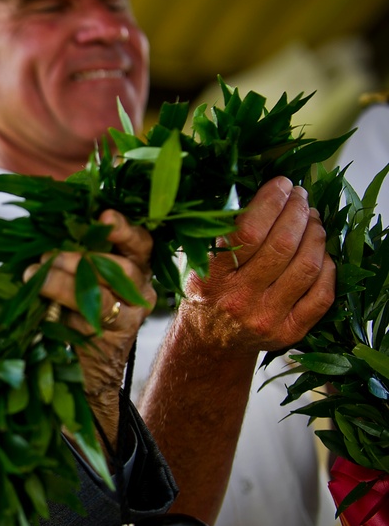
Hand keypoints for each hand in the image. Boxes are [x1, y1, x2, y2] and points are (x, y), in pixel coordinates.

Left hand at [25, 210, 156, 430]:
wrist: (87, 367)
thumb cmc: (79, 310)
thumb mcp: (80, 277)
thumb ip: (75, 255)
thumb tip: (46, 233)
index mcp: (134, 266)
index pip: (140, 243)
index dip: (124, 228)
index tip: (104, 215)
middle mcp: (139, 289)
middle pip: (124, 267)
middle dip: (84, 257)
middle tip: (52, 255)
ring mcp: (130, 316)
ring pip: (105, 292)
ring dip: (65, 280)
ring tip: (34, 274)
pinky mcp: (114, 338)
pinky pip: (90, 316)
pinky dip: (60, 301)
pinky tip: (38, 295)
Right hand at [178, 175, 335, 357]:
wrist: (210, 340)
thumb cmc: (206, 290)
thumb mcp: (198, 261)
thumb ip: (222, 232)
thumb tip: (265, 194)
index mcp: (211, 278)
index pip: (247, 233)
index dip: (271, 202)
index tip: (282, 184)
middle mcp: (239, 300)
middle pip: (283, 246)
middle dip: (298, 211)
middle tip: (301, 196)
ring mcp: (267, 319)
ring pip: (307, 266)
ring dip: (316, 234)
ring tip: (312, 219)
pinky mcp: (289, 332)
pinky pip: (322, 294)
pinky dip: (327, 267)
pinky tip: (321, 252)